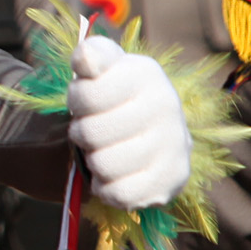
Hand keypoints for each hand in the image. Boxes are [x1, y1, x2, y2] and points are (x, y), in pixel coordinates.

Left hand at [67, 32, 190, 209]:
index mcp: (146, 73)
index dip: (76, 101)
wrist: (148, 134)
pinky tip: (114, 174)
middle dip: (82, 134)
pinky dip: (106, 188)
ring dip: (93, 161)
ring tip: (104, 150)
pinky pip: (120, 193)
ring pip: (103, 165)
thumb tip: (86, 59)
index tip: (86, 100)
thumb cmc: (113, 97)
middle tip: (93, 130)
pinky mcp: (172, 181)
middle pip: (90, 133)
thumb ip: (90, 56)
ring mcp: (174, 145)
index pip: (85, 94)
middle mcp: (168, 106)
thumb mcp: (100, 68)